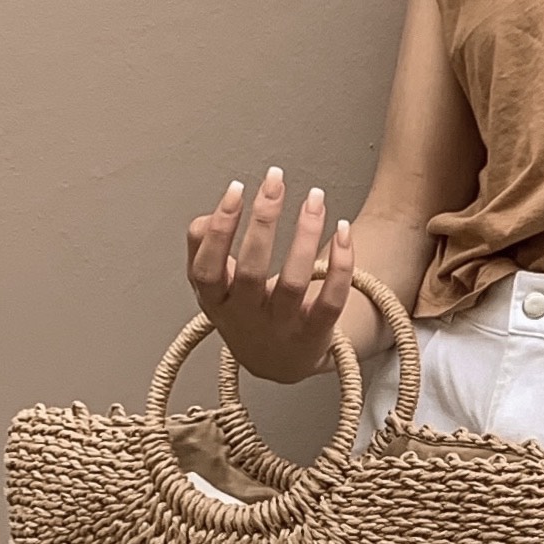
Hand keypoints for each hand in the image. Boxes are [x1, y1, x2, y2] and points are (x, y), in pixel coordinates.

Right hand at [186, 169, 357, 384]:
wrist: (277, 363)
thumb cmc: (245, 312)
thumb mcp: (214, 286)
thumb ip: (201, 248)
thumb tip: (210, 217)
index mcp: (216, 303)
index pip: (208, 269)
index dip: (219, 230)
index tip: (236, 190)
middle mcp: (246, 318)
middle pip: (252, 270)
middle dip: (263, 220)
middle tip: (275, 180)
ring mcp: (282, 328)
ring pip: (294, 282)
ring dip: (305, 234)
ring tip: (314, 196)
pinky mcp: (317, 334)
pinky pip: (331, 300)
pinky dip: (339, 265)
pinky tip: (342, 230)